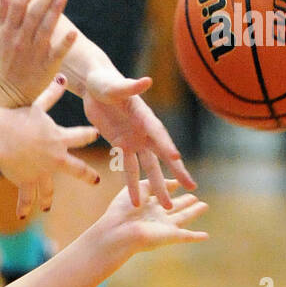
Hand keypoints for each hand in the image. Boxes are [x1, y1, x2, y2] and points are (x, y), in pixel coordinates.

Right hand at [0, 0, 74, 104]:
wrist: (7, 92)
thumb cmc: (6, 59)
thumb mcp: (1, 35)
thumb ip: (4, 12)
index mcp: (9, 32)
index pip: (19, 5)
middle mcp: (21, 41)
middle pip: (33, 15)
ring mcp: (34, 55)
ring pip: (45, 30)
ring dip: (54, 13)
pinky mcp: (47, 67)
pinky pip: (57, 54)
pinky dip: (65, 44)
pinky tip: (74, 33)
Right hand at [0, 76, 99, 220]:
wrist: (3, 136)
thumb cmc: (19, 118)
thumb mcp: (37, 105)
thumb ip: (52, 93)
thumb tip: (63, 76)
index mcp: (60, 139)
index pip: (81, 136)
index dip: (88, 134)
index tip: (95, 134)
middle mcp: (55, 159)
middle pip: (76, 169)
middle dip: (86, 175)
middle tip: (94, 180)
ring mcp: (42, 172)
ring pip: (48, 189)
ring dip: (48, 198)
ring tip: (47, 207)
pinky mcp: (26, 181)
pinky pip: (26, 196)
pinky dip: (23, 206)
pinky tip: (21, 216)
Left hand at [81, 68, 195, 208]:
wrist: (94, 86)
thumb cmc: (105, 81)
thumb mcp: (114, 86)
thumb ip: (129, 87)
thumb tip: (146, 81)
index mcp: (145, 116)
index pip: (158, 134)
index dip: (166, 145)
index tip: (177, 159)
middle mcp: (144, 131)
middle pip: (161, 155)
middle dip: (175, 172)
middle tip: (191, 189)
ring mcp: (134, 140)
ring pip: (147, 167)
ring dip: (155, 185)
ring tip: (166, 205)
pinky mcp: (121, 145)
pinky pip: (127, 167)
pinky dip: (131, 183)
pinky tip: (136, 201)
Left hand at [92, 181, 208, 255]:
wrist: (119, 231)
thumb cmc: (123, 209)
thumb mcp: (141, 188)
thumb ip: (158, 184)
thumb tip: (175, 182)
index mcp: (146, 204)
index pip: (161, 196)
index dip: (170, 189)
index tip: (178, 183)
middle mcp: (156, 215)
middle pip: (174, 207)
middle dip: (184, 202)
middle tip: (195, 198)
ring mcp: (164, 226)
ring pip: (183, 218)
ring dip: (194, 212)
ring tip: (204, 206)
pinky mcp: (170, 236)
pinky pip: (187, 237)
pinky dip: (197, 236)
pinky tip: (206, 236)